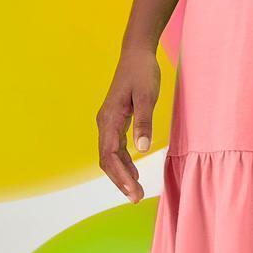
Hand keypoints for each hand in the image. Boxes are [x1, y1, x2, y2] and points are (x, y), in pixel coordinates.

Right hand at [96, 46, 160, 203]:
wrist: (137, 53)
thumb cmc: (142, 72)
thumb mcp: (147, 96)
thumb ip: (144, 122)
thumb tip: (141, 149)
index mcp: (109, 119)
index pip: (109, 156)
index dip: (120, 178)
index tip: (133, 193)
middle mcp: (104, 123)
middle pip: (107, 160)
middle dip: (120, 181)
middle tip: (136, 198)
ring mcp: (108, 122)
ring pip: (110, 155)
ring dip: (122, 174)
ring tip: (136, 192)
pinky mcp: (116, 119)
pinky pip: (115, 147)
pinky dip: (124, 162)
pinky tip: (134, 172)